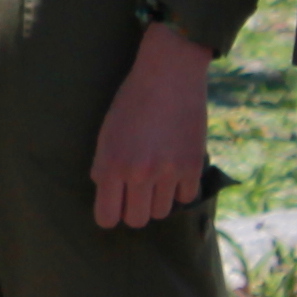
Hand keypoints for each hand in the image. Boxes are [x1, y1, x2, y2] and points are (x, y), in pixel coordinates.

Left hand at [91, 23, 215, 229]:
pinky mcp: (193, 168)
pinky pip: (186, 198)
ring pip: (162, 212)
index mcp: (111, 164)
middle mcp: (138, 173)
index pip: (107, 217)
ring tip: (156, 177)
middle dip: (134, 210)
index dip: (110, 215)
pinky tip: (175, 169)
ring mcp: (167, 173)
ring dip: (158, 200)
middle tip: (136, 193)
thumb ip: (104, 165)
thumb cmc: (131, 101)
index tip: (114, 208)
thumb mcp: (106, 132)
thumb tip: (104, 192)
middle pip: (137, 220)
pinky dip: (181, 189)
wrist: (168, 76)